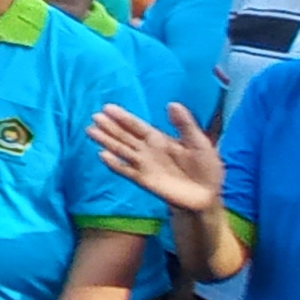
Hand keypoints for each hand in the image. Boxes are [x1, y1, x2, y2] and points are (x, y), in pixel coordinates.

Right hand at [91, 102, 225, 214]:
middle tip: (95, 117)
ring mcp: (144, 165)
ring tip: (91, 131)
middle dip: (110, 127)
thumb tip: (172, 103)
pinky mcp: (143, 180)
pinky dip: (114, 164)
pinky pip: (126, 170)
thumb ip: (184, 124)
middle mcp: (147, 150)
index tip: (108, 108)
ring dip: (107, 141)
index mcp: (159, 139)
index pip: (137, 125)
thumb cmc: (206, 167)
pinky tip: (103, 155)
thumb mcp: (199, 142)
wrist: (207, 195)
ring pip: (121, 150)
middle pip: (124, 136)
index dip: (123, 117)